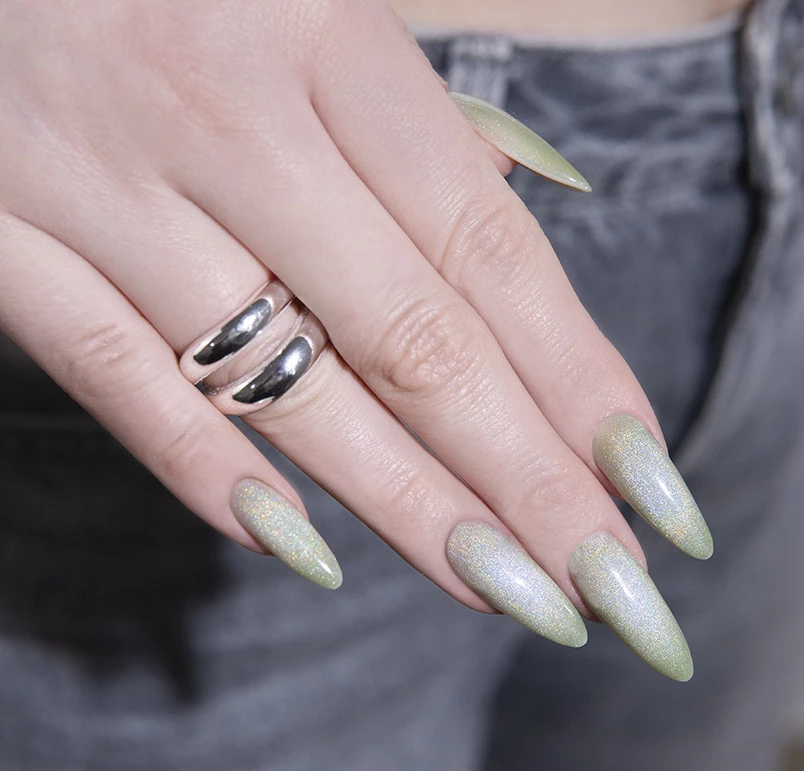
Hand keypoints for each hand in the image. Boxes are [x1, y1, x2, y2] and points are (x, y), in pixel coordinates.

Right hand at [0, 0, 708, 678]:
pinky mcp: (4, 233)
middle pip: (413, 341)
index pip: (489, 250)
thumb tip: (521, 230)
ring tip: (505, 590)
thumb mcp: (318, 16)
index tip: (649, 484)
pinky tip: (302, 548)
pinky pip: (112, 374)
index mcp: (328, 39)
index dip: (578, 380)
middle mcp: (227, 116)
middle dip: (524, 479)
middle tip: (607, 580)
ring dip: (408, 508)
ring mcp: (104, 182)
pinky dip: (206, 472)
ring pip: (285, 387)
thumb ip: (414, 131)